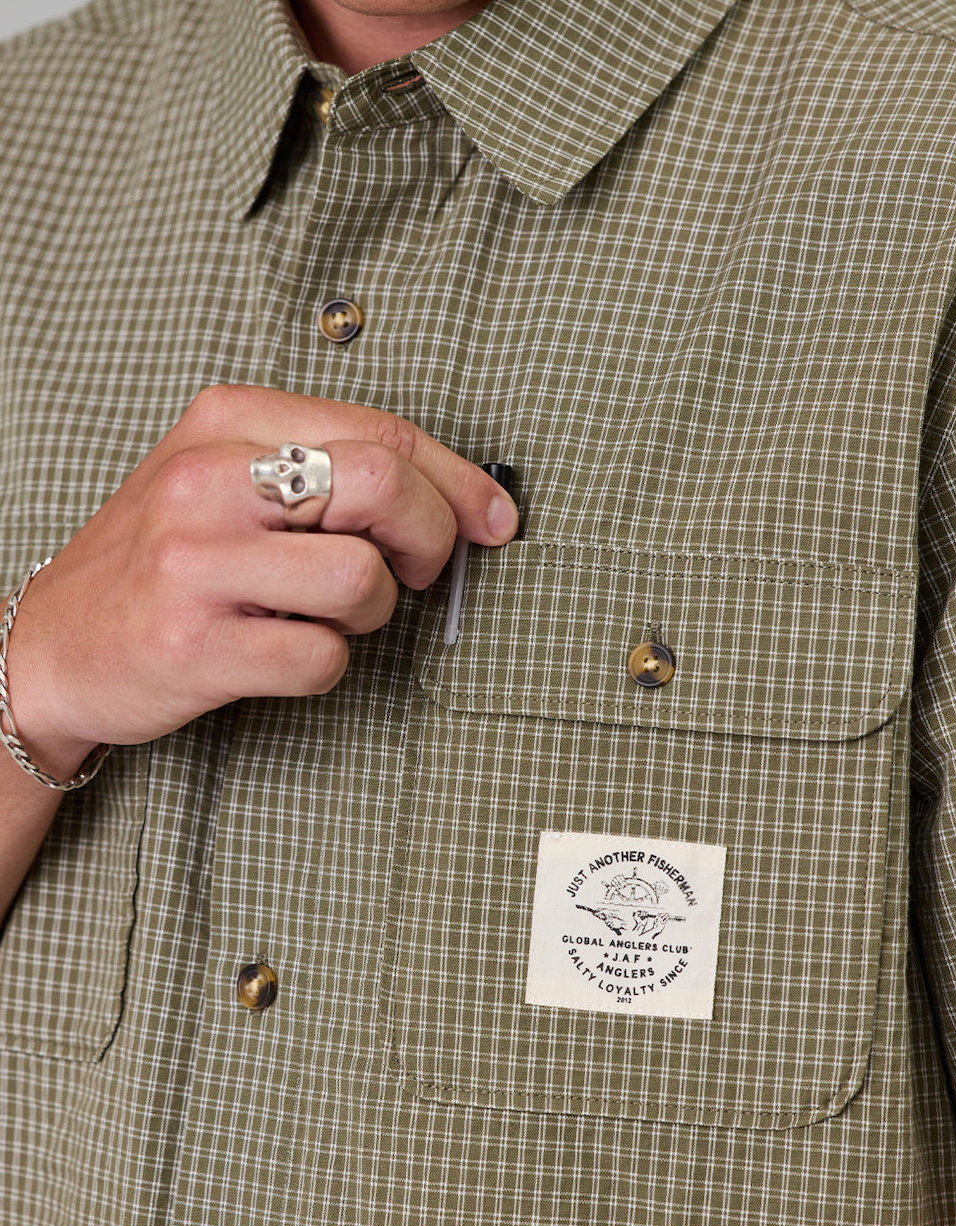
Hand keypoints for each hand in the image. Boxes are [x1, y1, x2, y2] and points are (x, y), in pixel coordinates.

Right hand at [3, 385, 516, 775]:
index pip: (384, 433)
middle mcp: (209, 482)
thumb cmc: (162, 561)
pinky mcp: (196, 645)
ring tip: (333, 614)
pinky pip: (322, 657)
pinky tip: (290, 651)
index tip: (492, 519)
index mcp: (228, 421)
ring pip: (361, 578)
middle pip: (384, 487)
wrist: (54, 643)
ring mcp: (197, 564)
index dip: (460, 482)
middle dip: (431, 539)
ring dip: (374, 612)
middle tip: (418, 571)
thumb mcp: (228, 478)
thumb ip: (327, 468)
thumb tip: (458, 498)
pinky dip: (329, 665)